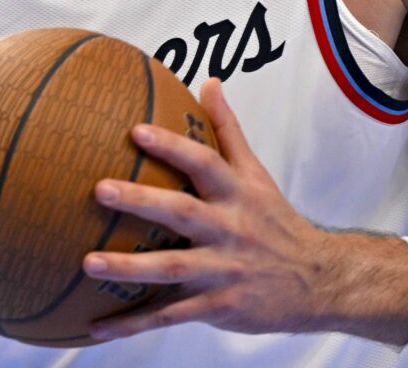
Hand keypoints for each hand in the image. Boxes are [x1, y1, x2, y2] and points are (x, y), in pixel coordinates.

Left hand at [82, 78, 356, 340]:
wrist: (318, 281)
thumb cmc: (276, 222)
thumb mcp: (257, 173)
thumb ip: (229, 129)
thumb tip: (208, 82)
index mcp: (237, 193)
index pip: (204, 162)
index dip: (172, 146)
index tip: (136, 131)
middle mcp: (230, 228)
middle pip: (183, 211)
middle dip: (142, 200)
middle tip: (100, 189)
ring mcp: (224, 270)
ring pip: (172, 268)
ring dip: (129, 267)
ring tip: (88, 262)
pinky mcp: (220, 306)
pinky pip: (171, 315)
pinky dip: (134, 323)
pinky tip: (98, 326)